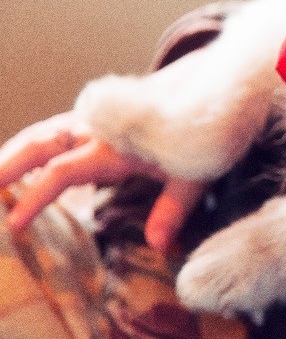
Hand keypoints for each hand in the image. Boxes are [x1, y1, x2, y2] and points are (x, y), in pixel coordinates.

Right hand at [0, 111, 207, 251]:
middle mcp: (97, 130)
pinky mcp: (97, 118)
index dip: (36, 197)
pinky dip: (31, 146)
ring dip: (12, 153)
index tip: (13, 223)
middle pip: (40, 144)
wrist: (212, 92)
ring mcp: (94, 120)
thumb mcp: (194, 173)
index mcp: (115, 146)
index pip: (63, 172)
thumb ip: (173, 208)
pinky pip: (55, 130)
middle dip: (5, 166)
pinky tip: (16, 164)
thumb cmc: (202, 134)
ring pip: (42, 132)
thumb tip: (159, 246)